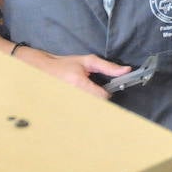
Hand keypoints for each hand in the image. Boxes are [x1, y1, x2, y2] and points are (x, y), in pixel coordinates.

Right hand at [15, 46, 130, 99]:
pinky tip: (81, 99)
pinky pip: (80, 111)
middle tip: (94, 91)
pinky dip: (83, 106)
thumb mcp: (88, 61)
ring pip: (88, 110)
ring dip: (91, 104)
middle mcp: (72, 95)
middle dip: (98, 100)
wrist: (44, 69)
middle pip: (96, 106)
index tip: (105, 88)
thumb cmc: (66, 64)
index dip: (107, 93)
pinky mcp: (64, 108)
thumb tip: (126, 70)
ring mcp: (67, 103)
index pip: (102, 97)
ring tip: (86, 94)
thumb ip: (108, 67)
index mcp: (79, 83)